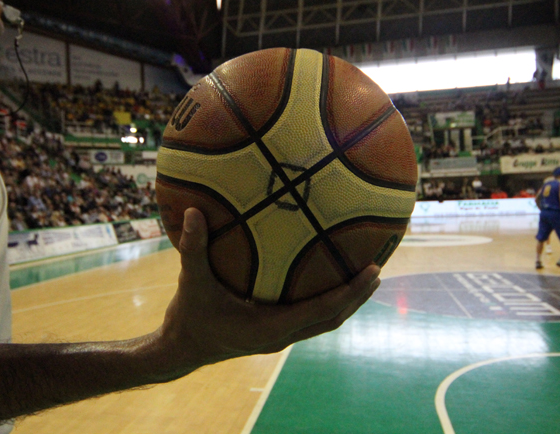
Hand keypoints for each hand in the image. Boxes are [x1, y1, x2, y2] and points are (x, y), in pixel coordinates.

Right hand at [158, 208, 381, 368]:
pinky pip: (310, 319)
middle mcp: (280, 337)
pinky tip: (329, 280)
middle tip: (377, 270)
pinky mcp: (274, 333)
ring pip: (324, 322)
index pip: (321, 311)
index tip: (372, 272)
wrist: (181, 349)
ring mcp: (279, 338)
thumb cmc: (188, 317)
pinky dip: (327, 302)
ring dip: (347, 302)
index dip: (349, 293)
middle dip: (357, 297)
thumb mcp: (191, 281)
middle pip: (332, 320)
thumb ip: (192, 247)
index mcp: (269, 328)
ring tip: (365, 276)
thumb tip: (192, 212)